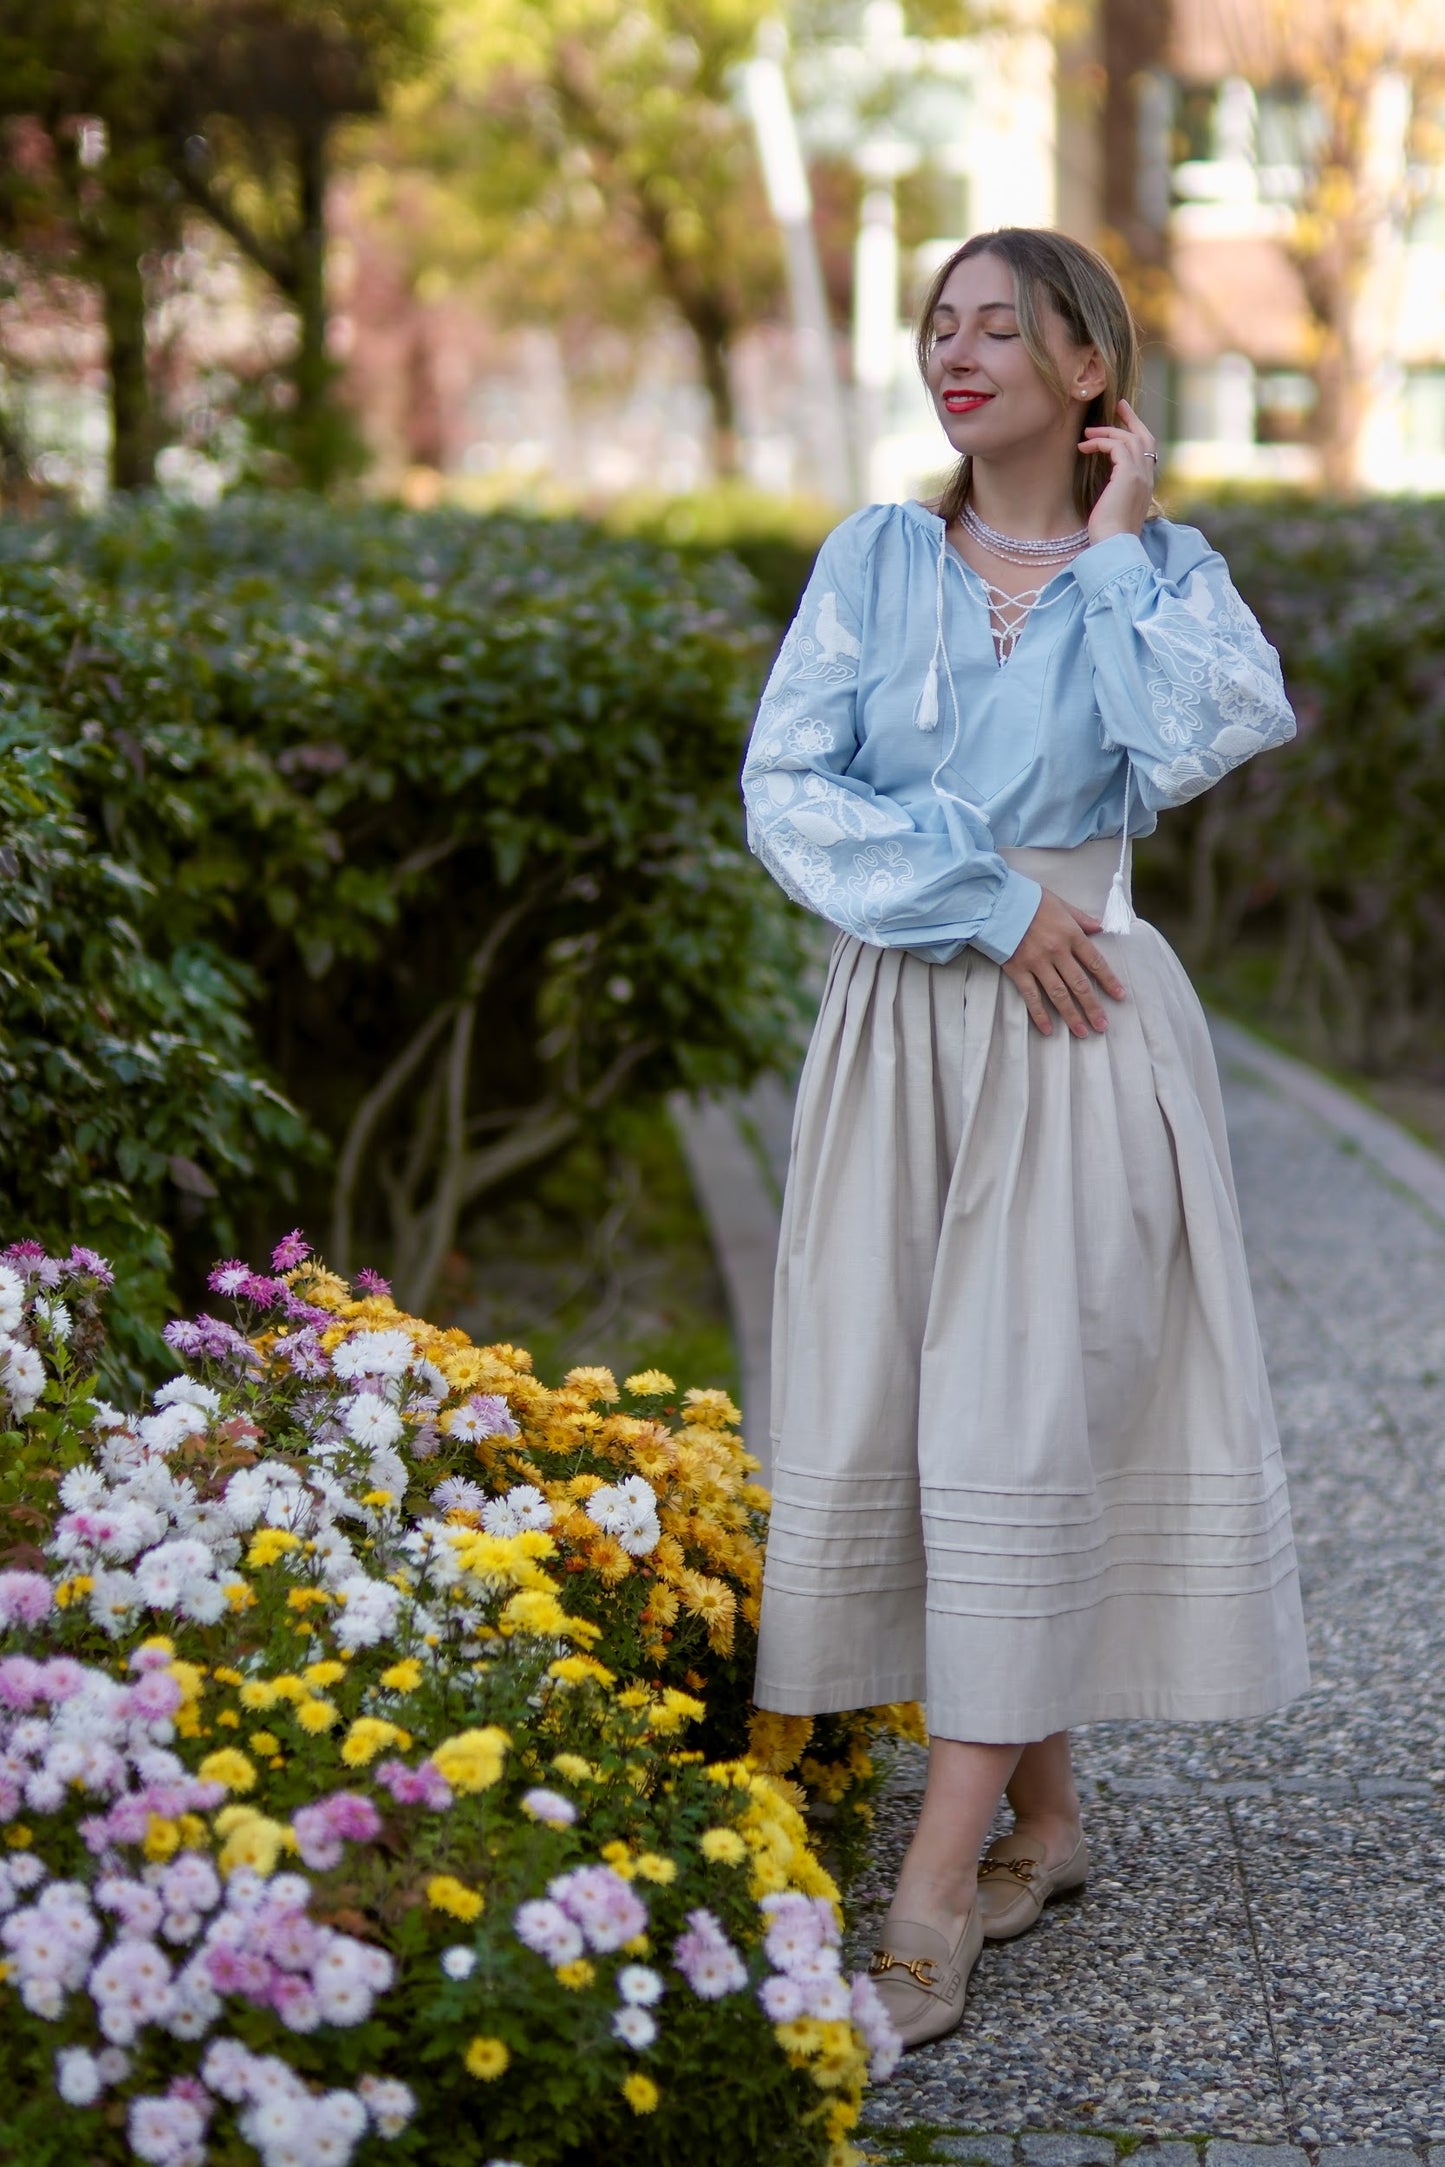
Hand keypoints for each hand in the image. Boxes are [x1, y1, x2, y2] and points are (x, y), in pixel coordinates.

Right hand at [1002, 889, 1126, 1037]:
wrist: (995, 901)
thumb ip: (1080, 918)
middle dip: (1093, 1007)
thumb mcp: (1060, 903)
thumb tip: (1100, 928)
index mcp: (1071, 934)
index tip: (1119, 996)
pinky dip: (1040, 1014)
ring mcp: (1037, 963)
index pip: (1095, 962)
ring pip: (1059, 995)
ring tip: (1082, 1033)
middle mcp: (1057, 951)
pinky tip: (1048, 1029)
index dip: (1109, 981)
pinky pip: (1031, 996)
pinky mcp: (1018, 970)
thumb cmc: (1028, 899)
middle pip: (1080, 984)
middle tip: (1102, 1026)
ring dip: (1072, 1015)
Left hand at [1079, 396, 1156, 543]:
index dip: (1137, 432)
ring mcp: (1140, 475)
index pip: (1147, 451)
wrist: (1115, 546)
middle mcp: (1147, 477)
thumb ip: (1115, 492)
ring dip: (1107, 431)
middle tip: (1117, 404)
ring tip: (1087, 433)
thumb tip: (1105, 485)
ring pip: (1130, 439)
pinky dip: (1100, 442)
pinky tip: (1084, 446)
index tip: (1123, 419)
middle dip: (1130, 419)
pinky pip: (1117, 446)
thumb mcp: (1113, 508)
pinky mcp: (1128, 476)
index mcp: (1146, 485)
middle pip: (1144, 437)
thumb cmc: (1109, 535)